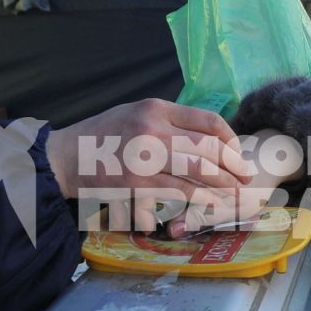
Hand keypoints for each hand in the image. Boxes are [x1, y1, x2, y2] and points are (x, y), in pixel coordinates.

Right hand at [44, 98, 254, 233]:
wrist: (65, 157)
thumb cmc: (101, 136)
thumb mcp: (133, 113)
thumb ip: (166, 120)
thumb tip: (204, 136)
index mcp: (156, 108)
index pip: (208, 120)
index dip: (230, 139)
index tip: (237, 152)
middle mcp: (153, 129)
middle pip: (209, 147)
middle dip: (234, 165)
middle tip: (245, 177)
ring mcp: (146, 157)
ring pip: (199, 171)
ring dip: (222, 184)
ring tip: (234, 192)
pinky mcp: (138, 183)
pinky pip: (179, 191)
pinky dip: (200, 198)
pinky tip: (212, 202)